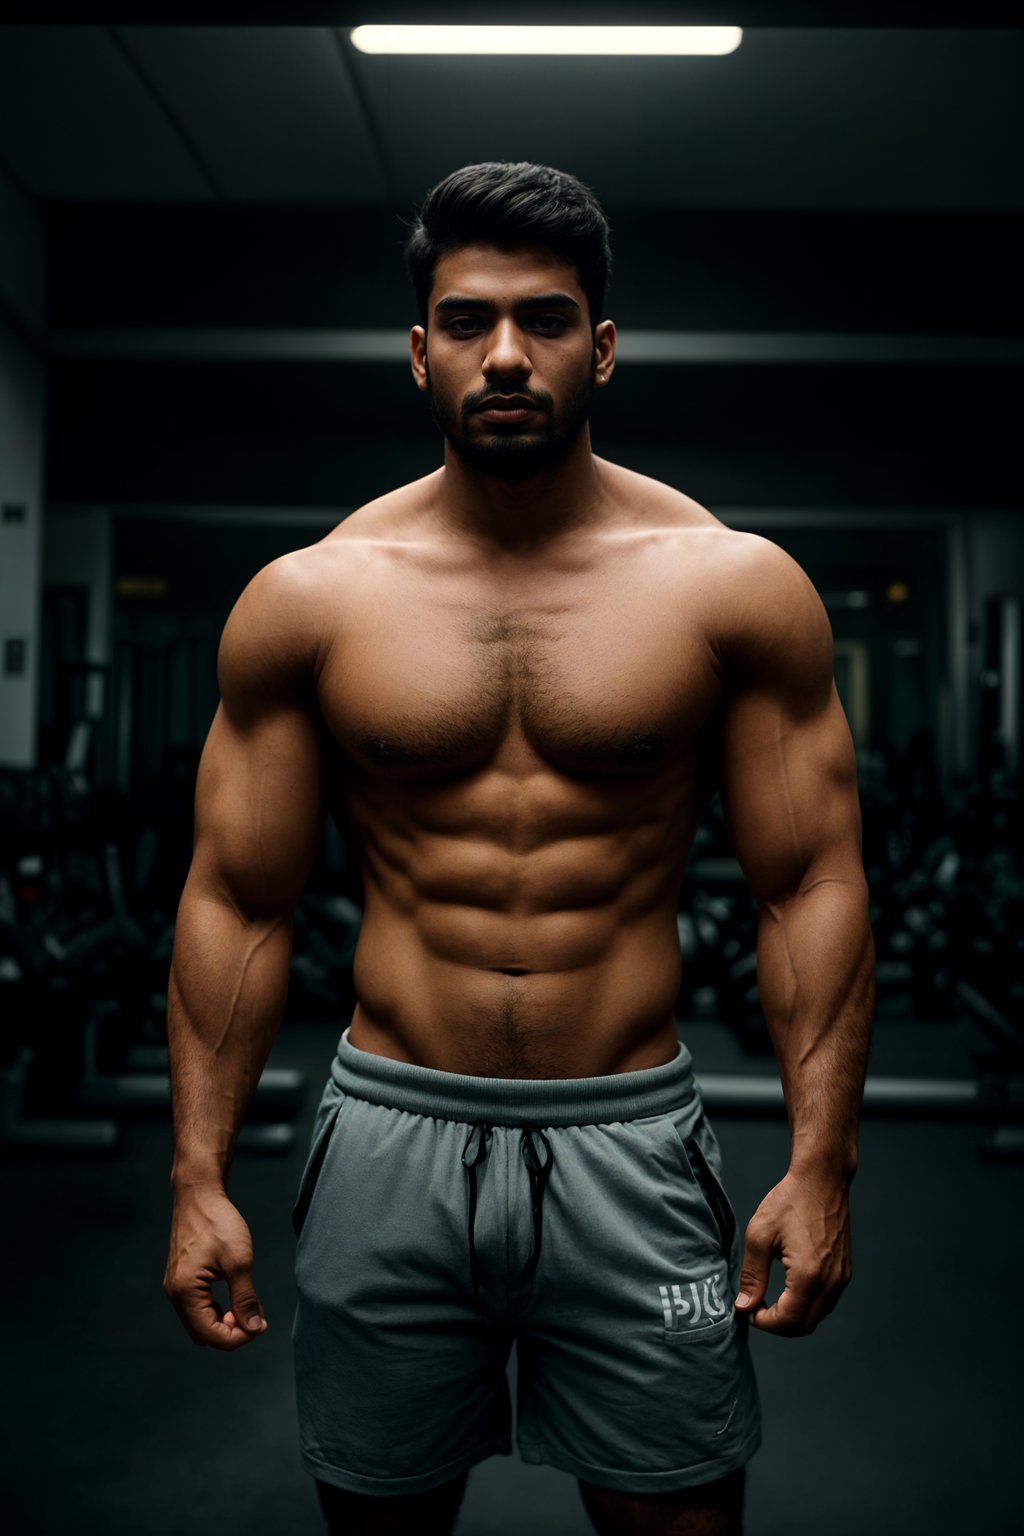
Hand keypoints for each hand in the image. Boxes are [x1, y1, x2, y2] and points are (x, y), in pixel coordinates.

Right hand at [164, 1186, 267, 1349]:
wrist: (199, 1195)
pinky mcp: (179, 1279)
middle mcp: (175, 1293)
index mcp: (186, 1291)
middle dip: (230, 1333)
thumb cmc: (219, 1223)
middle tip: (255, 1318)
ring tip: (245, 1308)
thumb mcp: (239, 1261)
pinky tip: (231, 1298)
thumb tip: (254, 1328)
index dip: (238, 1338)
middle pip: (202, 1334)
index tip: (261, 1325)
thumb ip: (245, 1298)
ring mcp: (174, 1286)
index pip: (211, 1335)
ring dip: (222, 1323)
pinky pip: (195, 1308)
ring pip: (197, 1323)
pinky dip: (213, 1311)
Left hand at [734, 1169, 851, 1335]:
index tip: (748, 1311)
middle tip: (757, 1309)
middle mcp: (831, 1281)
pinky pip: (826, 1302)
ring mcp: (841, 1277)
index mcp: (808, 1275)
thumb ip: (752, 1275)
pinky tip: (789, 1290)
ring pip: (817, 1316)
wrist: (822, 1179)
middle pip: (804, 1326)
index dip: (764, 1323)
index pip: (787, 1321)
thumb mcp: (760, 1235)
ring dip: (793, 1317)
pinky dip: (807, 1306)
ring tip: (770, 1300)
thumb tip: (744, 1307)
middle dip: (778, 1325)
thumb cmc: (789, 1201)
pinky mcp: (845, 1271)